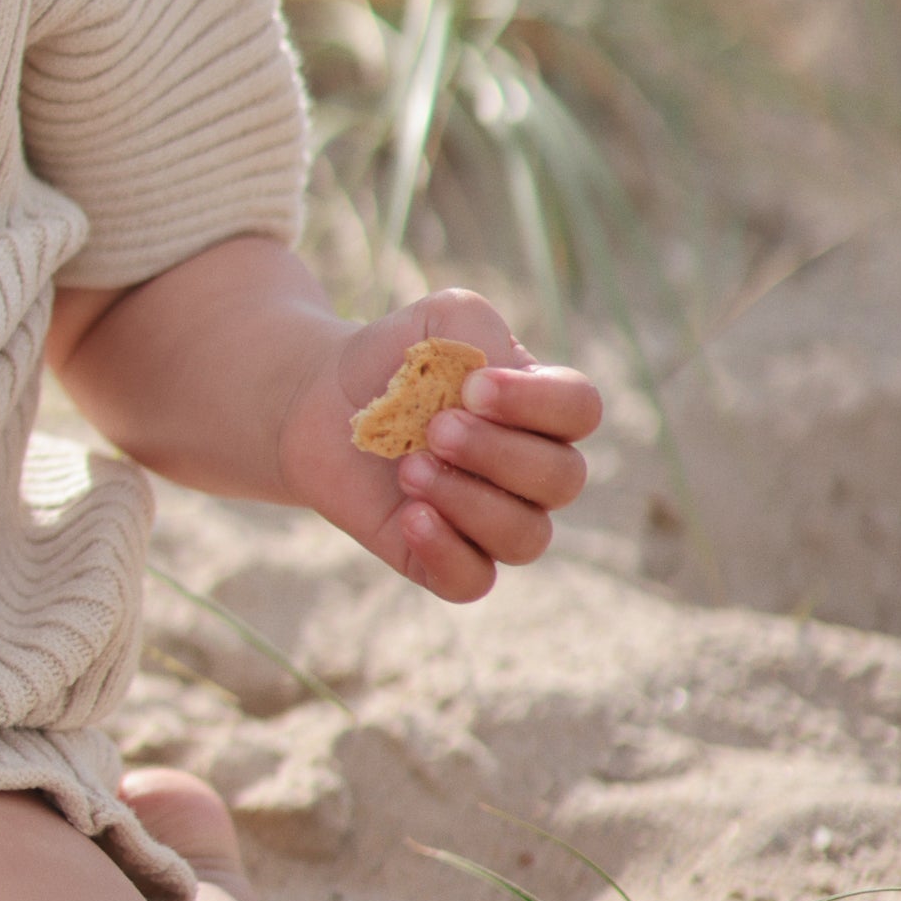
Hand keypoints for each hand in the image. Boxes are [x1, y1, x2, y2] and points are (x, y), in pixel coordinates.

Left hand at [280, 289, 600, 603]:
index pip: (580, 411)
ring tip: (410, 468)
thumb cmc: (394, 359)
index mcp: (541, 410)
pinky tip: (412, 517)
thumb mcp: (437, 319)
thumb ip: (478, 327)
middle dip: (496, 452)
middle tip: (434, 428)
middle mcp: (530, 472)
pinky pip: (474, 581)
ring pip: (526, 538)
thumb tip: (496, 376)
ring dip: (470, 501)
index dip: (535, 402)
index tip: (471, 386)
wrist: (321, 401)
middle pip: (561, 480)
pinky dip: (448, 553)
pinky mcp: (443, 558)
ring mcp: (491, 519)